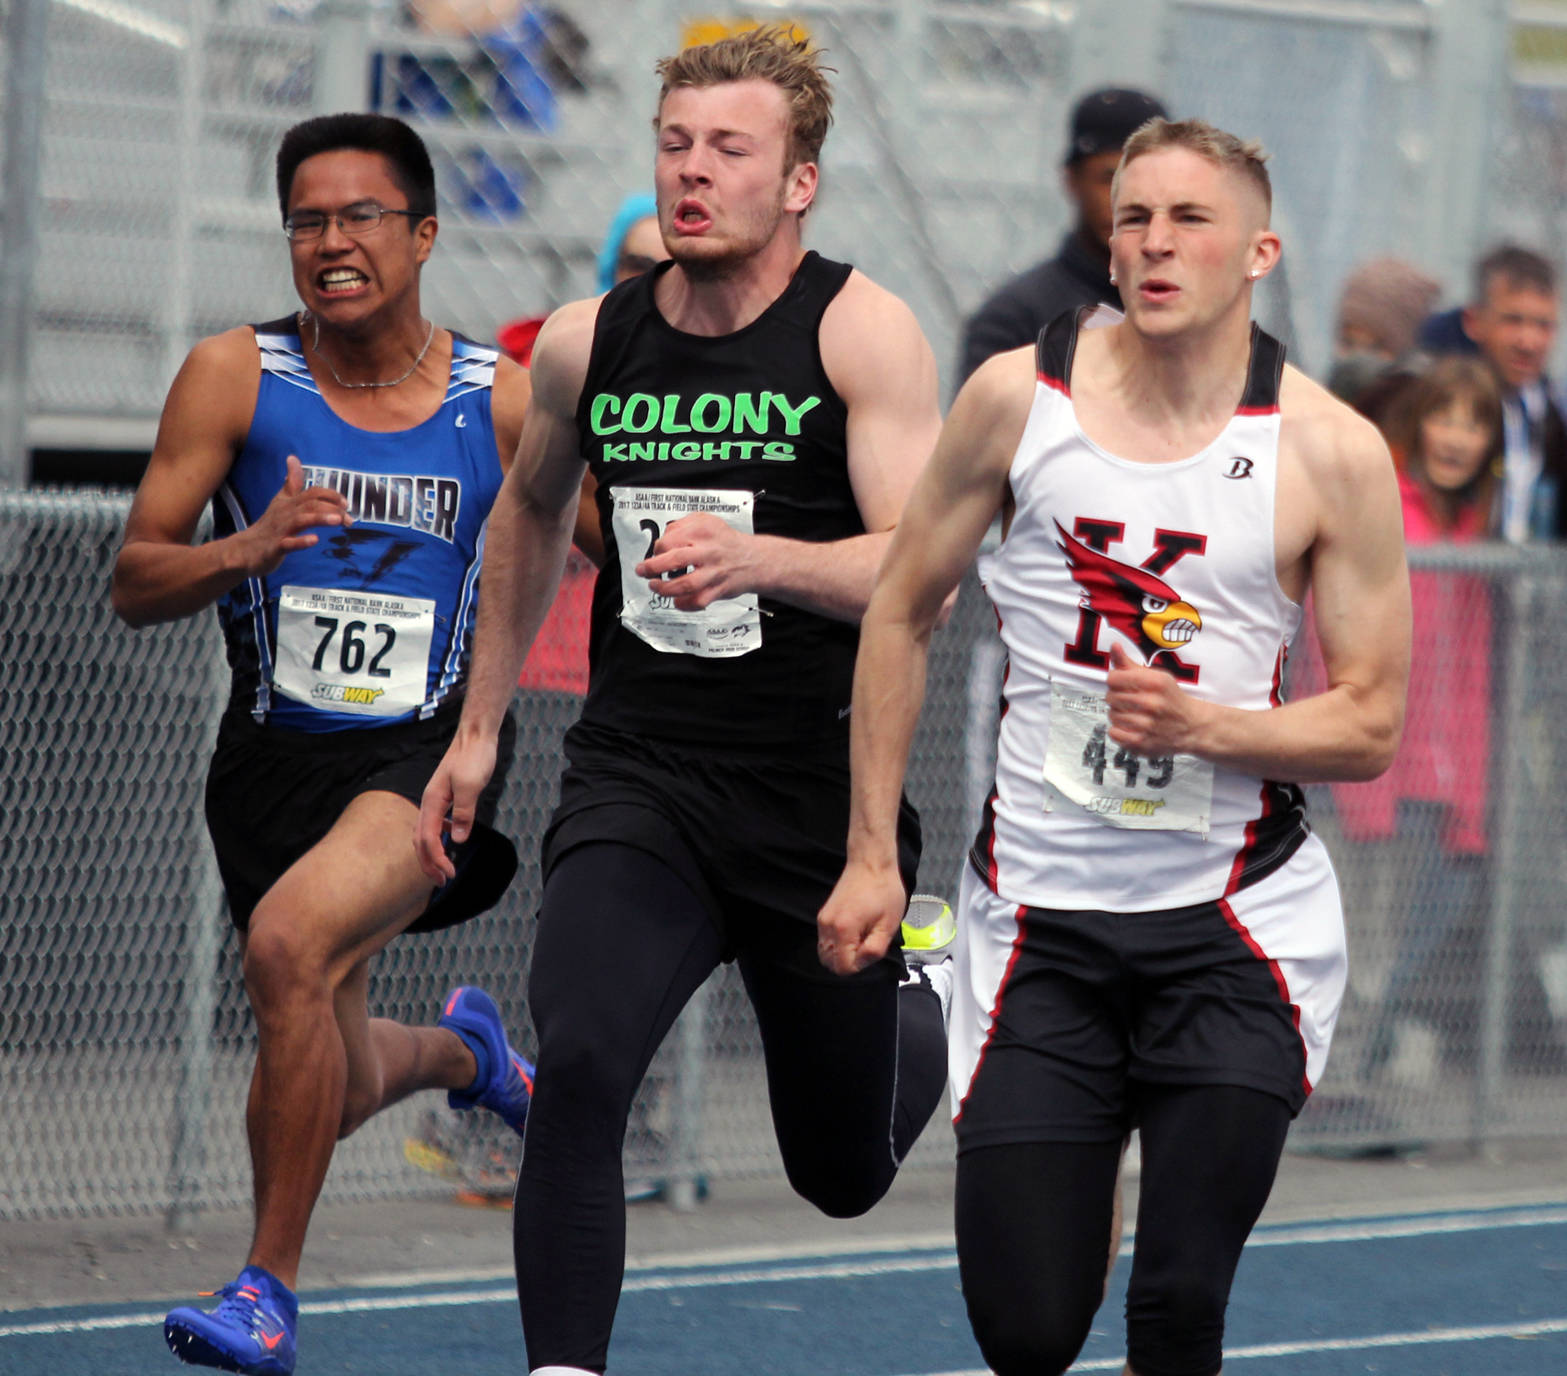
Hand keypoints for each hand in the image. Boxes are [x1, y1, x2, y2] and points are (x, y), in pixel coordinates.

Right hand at [239, 455, 350, 574]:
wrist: (244, 550)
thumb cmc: (269, 526)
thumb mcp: (280, 501)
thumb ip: (291, 482)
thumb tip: (293, 457)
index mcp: (289, 503)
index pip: (312, 492)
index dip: (330, 495)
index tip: (346, 504)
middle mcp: (285, 513)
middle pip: (310, 504)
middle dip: (332, 508)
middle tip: (349, 518)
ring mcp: (280, 530)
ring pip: (301, 520)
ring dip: (320, 518)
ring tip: (338, 520)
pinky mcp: (274, 547)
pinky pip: (288, 544)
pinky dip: (301, 541)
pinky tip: (314, 540)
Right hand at [414, 729, 497, 882]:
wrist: (475, 736)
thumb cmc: (474, 757)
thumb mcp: (471, 785)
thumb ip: (464, 813)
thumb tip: (457, 839)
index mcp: (433, 801)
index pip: (427, 839)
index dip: (436, 860)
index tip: (449, 875)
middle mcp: (429, 802)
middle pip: (420, 840)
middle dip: (428, 863)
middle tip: (442, 882)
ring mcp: (435, 799)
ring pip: (424, 832)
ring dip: (431, 853)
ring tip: (442, 868)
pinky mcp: (444, 796)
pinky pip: (434, 822)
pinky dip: (437, 837)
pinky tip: (449, 839)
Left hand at [634, 513, 755, 610]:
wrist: (754, 560)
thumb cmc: (726, 541)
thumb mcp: (707, 521)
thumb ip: (683, 525)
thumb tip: (664, 537)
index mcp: (703, 531)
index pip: (670, 539)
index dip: (657, 548)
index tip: (656, 553)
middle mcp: (708, 551)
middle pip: (675, 559)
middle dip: (653, 567)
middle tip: (642, 571)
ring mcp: (714, 572)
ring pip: (685, 584)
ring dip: (665, 588)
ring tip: (655, 586)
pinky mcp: (718, 590)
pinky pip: (698, 601)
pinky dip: (684, 604)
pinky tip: (677, 600)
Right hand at [817, 861, 905, 974]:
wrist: (870, 864)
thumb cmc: (884, 890)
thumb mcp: (888, 924)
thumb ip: (874, 949)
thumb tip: (861, 964)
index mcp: (844, 929)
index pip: (843, 967)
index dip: (861, 965)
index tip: (872, 948)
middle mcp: (827, 926)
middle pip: (830, 963)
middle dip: (849, 962)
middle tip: (867, 944)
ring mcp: (823, 920)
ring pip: (825, 954)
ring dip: (842, 954)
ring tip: (861, 937)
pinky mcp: (824, 915)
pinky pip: (825, 941)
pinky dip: (837, 945)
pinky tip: (855, 931)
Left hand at [1105, 642, 1204, 754]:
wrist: (1192, 727)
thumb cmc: (1170, 698)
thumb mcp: (1156, 676)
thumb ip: (1130, 664)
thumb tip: (1114, 646)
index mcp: (1155, 682)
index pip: (1113, 678)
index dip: (1114, 681)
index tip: (1122, 685)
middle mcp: (1152, 703)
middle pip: (1110, 697)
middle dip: (1117, 698)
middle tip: (1130, 701)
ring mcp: (1147, 725)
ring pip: (1112, 715)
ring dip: (1118, 714)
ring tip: (1133, 714)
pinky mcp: (1142, 743)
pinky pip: (1113, 733)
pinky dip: (1119, 731)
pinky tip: (1131, 727)